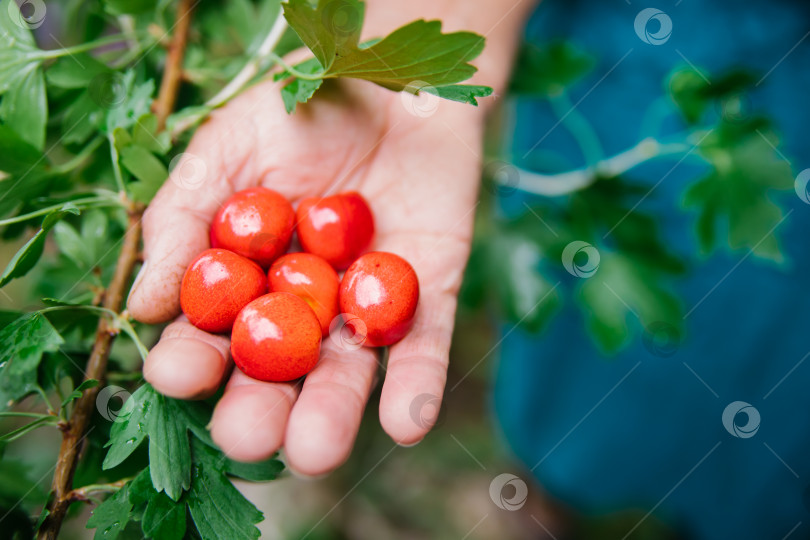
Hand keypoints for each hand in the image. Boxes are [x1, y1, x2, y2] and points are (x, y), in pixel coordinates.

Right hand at [127, 78, 483, 474]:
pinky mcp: (426, 294)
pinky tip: (404, 425)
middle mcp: (300, 306)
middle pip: (277, 372)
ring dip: (333, 415)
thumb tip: (145, 304)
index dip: (192, 358)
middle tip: (247, 436)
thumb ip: (184, 219)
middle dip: (260, 408)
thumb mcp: (228, 149)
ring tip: (315, 453)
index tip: (177, 373)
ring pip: (346, 373)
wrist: (393, 80)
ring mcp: (362, 305)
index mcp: (244, 280)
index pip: (211, 334)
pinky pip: (422, 347)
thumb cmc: (299, 110)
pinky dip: (416, 386)